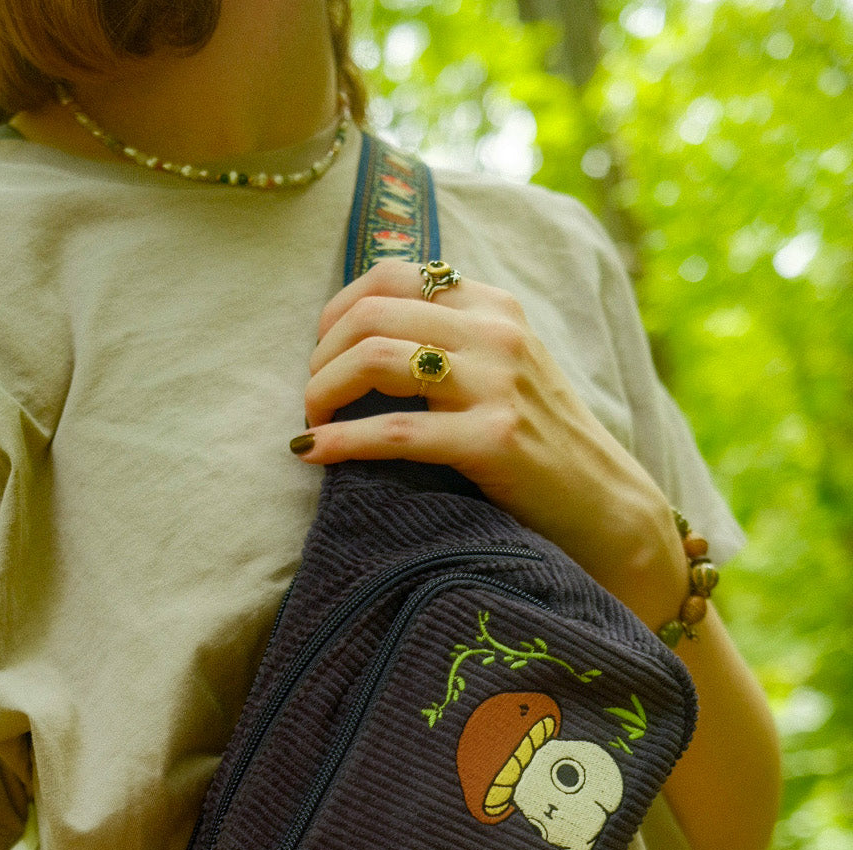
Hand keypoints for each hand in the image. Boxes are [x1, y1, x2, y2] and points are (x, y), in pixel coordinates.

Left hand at [295, 260, 684, 624]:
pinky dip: (339, 442)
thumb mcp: (501, 372)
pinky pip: (393, 431)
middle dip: (321, 357)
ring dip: (322, 392)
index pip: (391, 276)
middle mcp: (496, 334)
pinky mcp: (493, 440)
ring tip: (312, 424)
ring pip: (375, 359)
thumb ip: (449, 343)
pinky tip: (311, 454)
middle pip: (372, 314)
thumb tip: (358, 337)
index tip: (322, 356)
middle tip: (311, 399)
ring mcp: (497, 384)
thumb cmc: (540, 446)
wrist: (605, 506)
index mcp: (494, 307)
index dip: (337, 313)